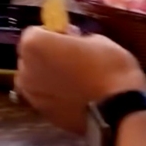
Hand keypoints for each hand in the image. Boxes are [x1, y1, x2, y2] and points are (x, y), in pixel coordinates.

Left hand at [15, 26, 145, 133]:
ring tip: (74, 81)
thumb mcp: (97, 40)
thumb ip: (74, 38)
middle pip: (31, 56)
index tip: (69, 39)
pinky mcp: (41, 112)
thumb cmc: (109, 69)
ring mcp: (31, 93)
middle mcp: (25, 67)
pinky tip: (74, 97)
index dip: (52, 34)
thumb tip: (69, 38)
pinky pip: (43, 96)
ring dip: (47, 76)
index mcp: (34, 44)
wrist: (120, 113)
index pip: (35, 32)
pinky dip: (53, 94)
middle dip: (46, 55)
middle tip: (71, 60)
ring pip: (35, 78)